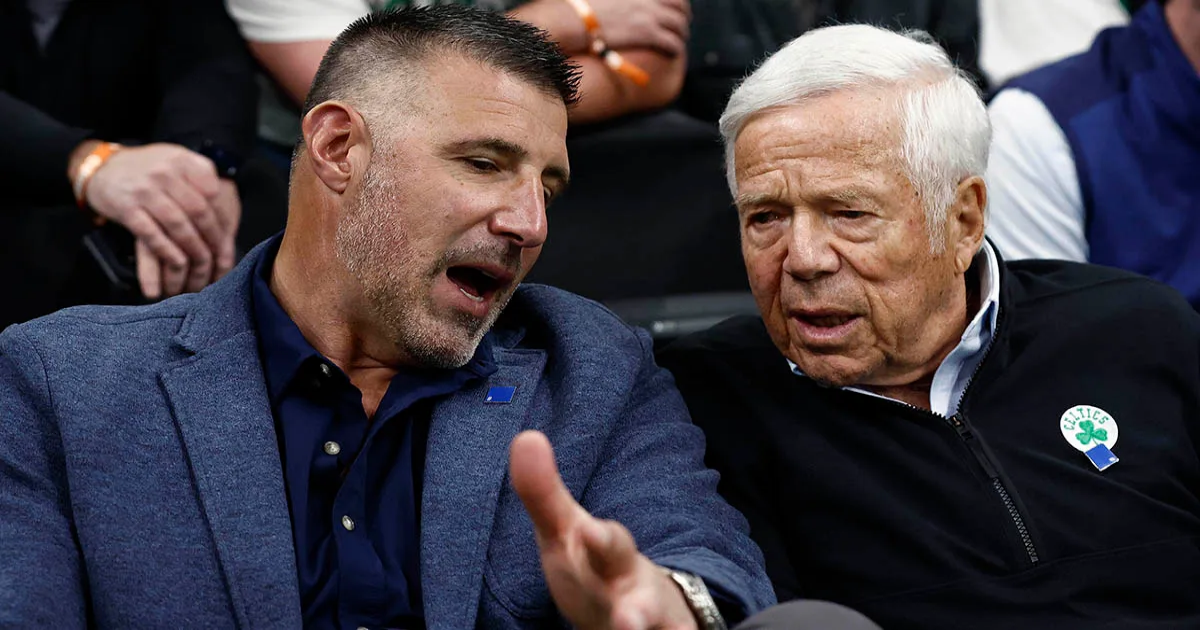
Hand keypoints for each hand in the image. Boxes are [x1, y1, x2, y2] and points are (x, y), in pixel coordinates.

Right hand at [80, 143, 233, 298]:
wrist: (100, 167)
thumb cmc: (147, 169)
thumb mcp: (176, 162)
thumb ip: (201, 179)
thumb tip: (229, 214)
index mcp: (183, 160)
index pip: (213, 193)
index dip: (224, 218)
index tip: (229, 236)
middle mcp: (165, 172)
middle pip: (198, 211)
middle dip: (212, 238)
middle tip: (220, 256)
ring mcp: (144, 190)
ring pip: (178, 224)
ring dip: (193, 249)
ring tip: (203, 265)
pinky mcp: (126, 208)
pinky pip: (152, 234)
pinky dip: (168, 251)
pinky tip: (178, 263)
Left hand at [509, 431, 698, 629]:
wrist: (642, 612)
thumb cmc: (592, 570)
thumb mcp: (565, 533)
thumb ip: (544, 493)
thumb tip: (526, 436)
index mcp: (610, 559)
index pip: (608, 546)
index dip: (600, 540)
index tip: (588, 533)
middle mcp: (635, 595)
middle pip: (640, 605)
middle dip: (634, 614)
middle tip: (627, 622)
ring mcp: (648, 626)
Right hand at [590, 0, 690, 56]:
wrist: (578, 20)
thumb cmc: (584, 8)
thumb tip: (624, 5)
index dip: (676, 2)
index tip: (676, 8)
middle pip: (679, 5)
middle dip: (684, 16)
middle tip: (681, 26)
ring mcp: (649, 14)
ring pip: (679, 25)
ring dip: (681, 34)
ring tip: (678, 41)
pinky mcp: (647, 33)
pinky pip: (672, 42)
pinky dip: (675, 48)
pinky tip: (672, 54)